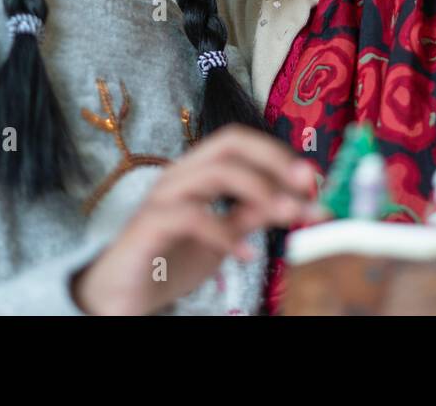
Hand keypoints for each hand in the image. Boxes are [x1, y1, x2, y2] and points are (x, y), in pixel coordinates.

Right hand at [73, 125, 318, 315]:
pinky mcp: (149, 226)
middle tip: (306, 186)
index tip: (313, 178)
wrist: (121, 294)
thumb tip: (298, 201)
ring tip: (287, 216)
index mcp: (198, 171)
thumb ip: (253, 215)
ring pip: (214, 173)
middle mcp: (180, 175)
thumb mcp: (224, 236)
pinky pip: (191, 217)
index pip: (239, 141)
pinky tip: (247, 255)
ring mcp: (162, 197)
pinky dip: (225, 233)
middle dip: (273, 160)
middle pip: (229, 144)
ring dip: (259, 191)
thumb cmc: (171, 258)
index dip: (277, 152)